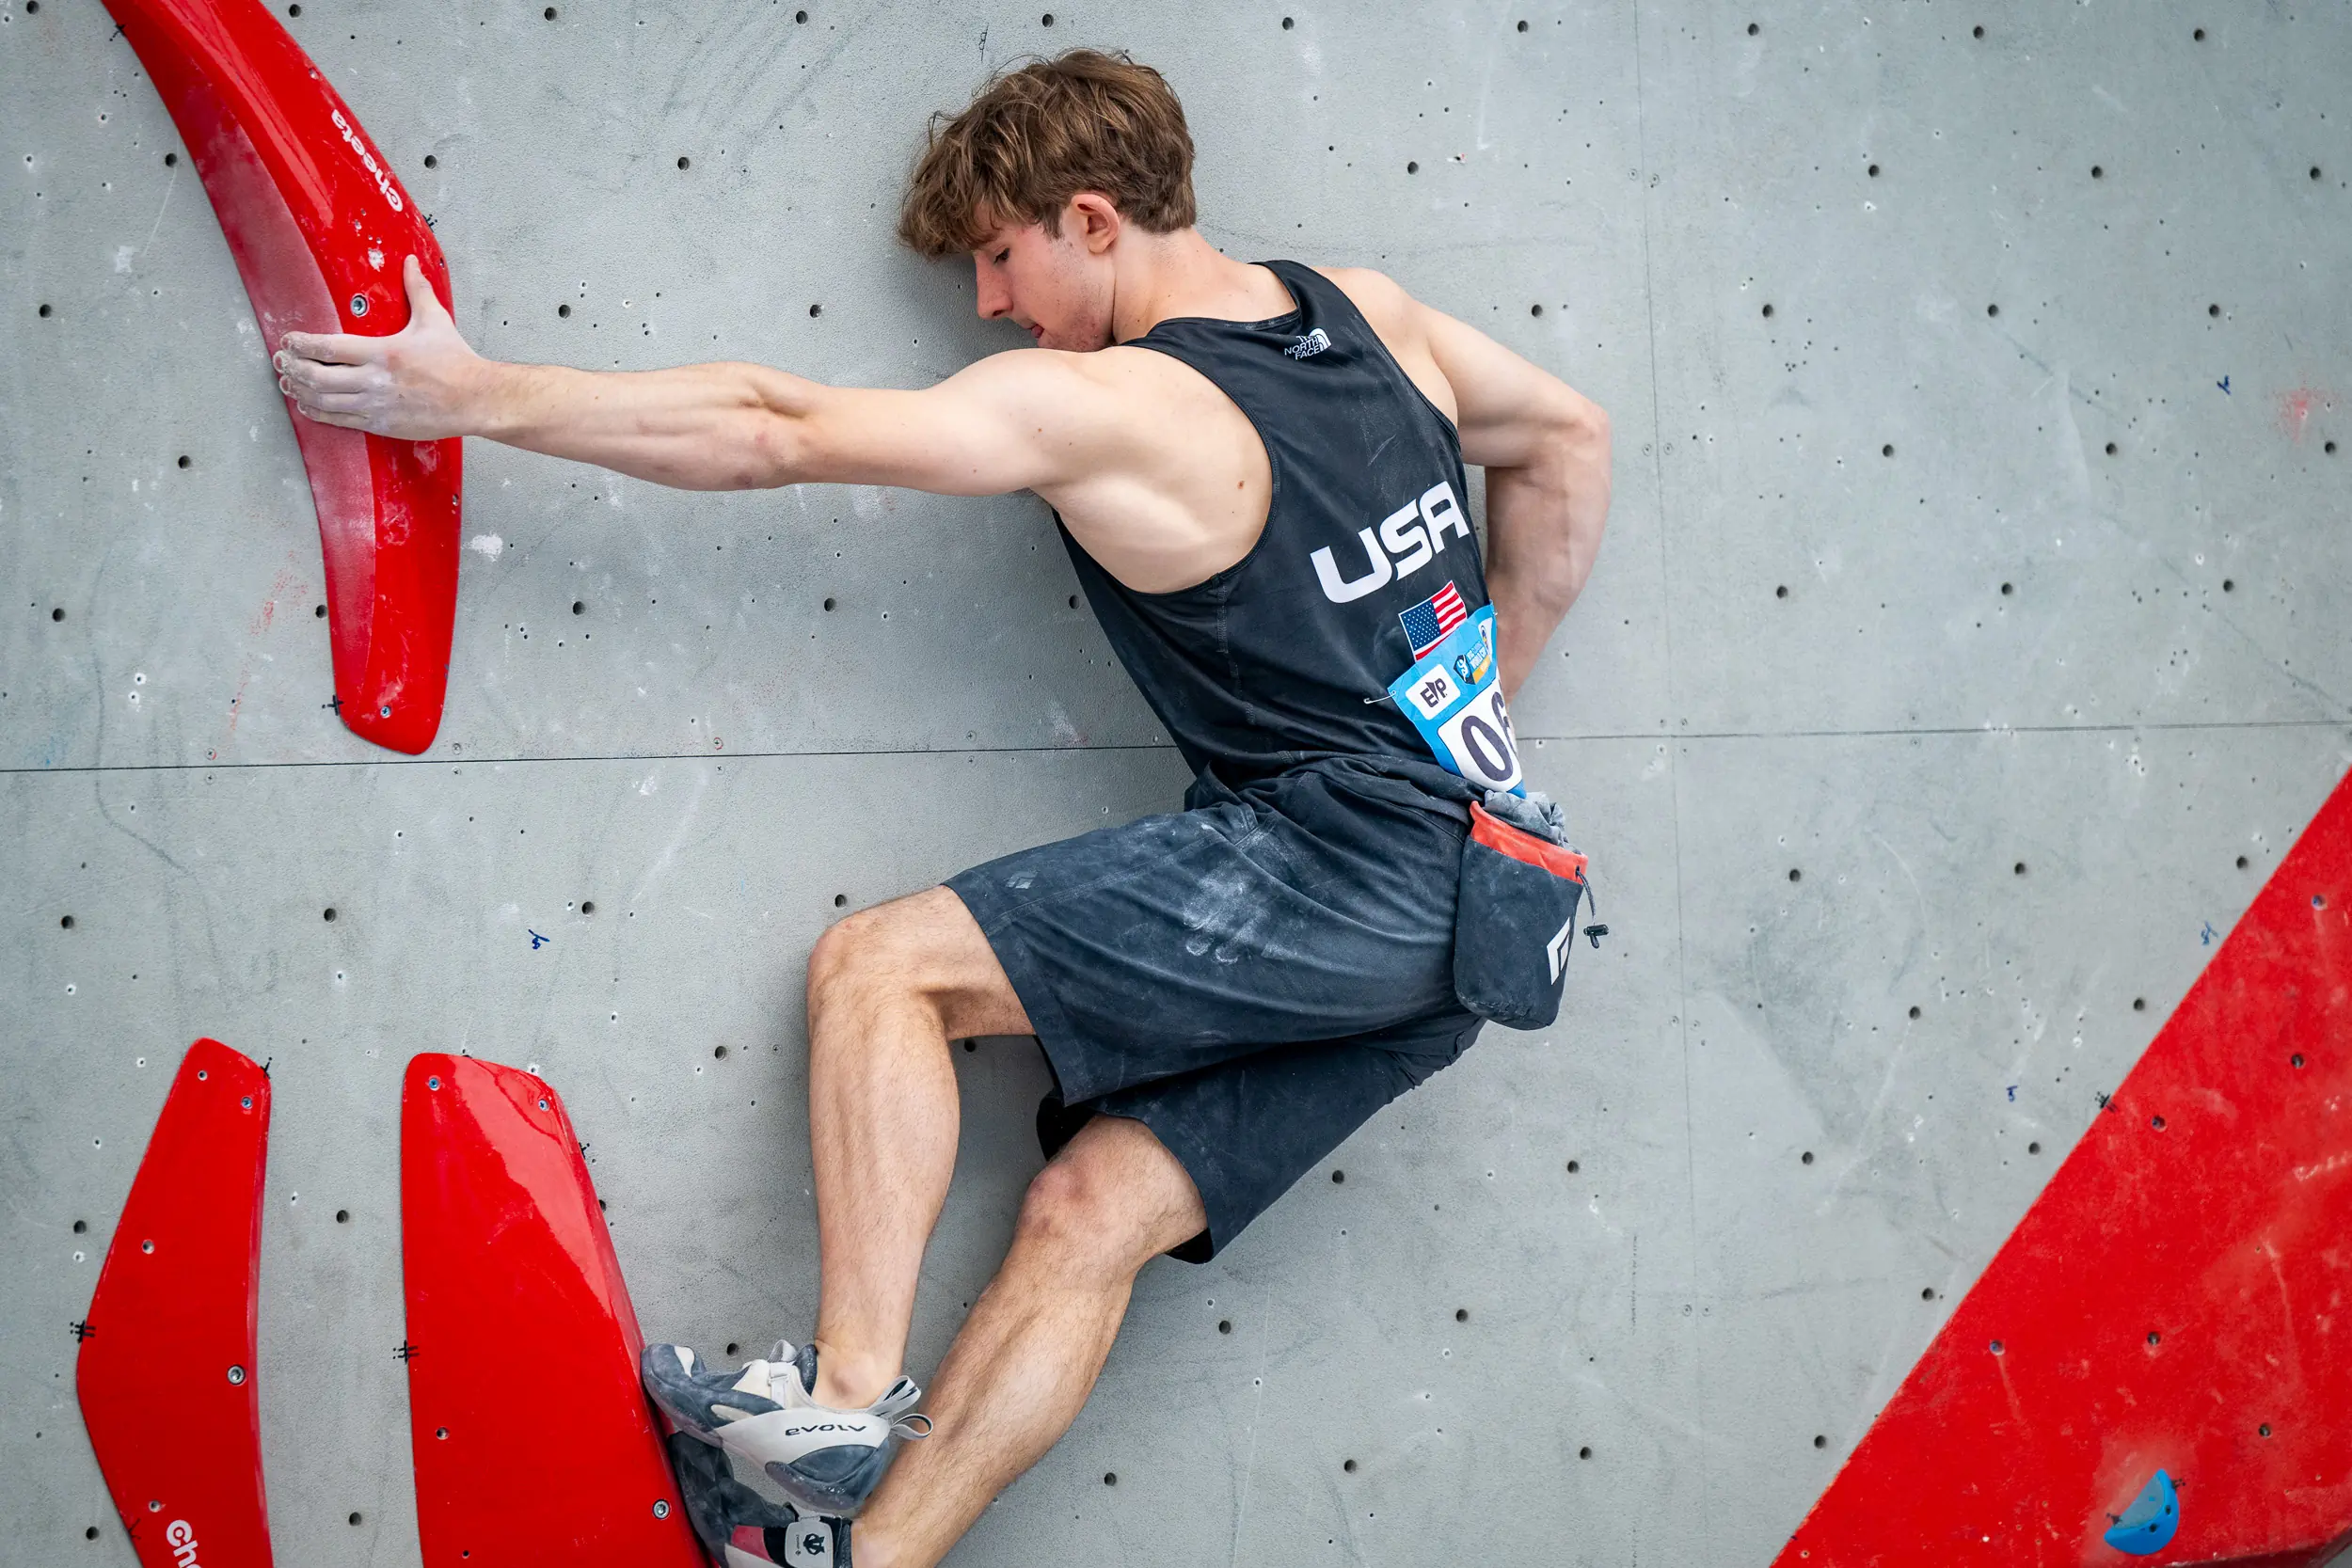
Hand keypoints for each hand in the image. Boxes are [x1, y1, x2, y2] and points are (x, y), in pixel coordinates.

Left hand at [275, 254, 488, 438]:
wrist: (476, 399)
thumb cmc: (456, 362)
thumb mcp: (435, 321)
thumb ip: (417, 290)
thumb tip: (409, 262)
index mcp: (383, 352)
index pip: (329, 347)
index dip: (302, 344)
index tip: (289, 340)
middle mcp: (374, 380)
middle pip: (318, 376)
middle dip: (293, 368)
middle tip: (282, 360)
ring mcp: (376, 406)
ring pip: (323, 401)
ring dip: (300, 390)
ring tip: (288, 381)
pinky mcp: (381, 424)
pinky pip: (339, 421)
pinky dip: (317, 413)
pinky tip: (306, 405)